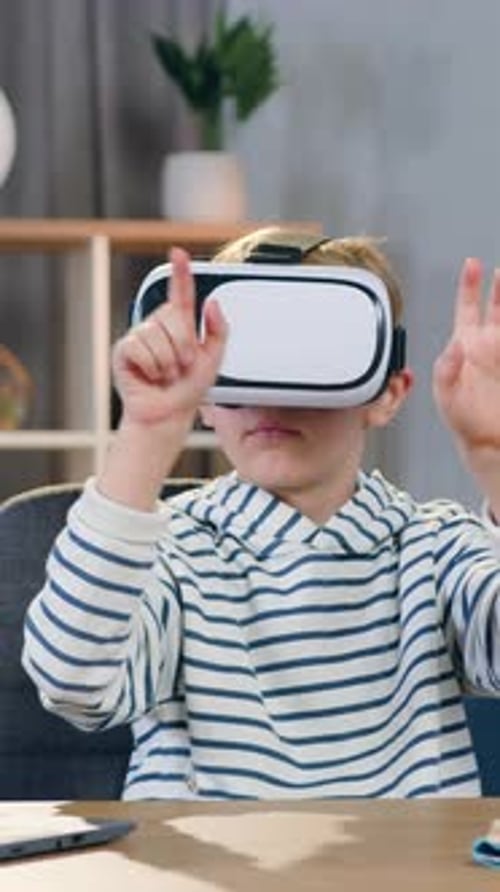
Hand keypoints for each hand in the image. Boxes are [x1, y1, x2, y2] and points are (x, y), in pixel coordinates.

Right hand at [112, 246, 226, 427]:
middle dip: (184, 346)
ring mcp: (140, 336)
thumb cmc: (188, 389)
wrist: (168, 414)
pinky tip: (150, 376)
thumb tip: (212, 301)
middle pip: (174, 318)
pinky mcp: (125, 350)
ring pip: (157, 336)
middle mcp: (158, 325)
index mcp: (180, 324)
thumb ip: (218, 330)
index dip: (181, 272)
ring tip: (165, 374)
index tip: (179, 252)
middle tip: (182, 365)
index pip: (180, 293)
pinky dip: (152, 367)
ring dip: (168, 362)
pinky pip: (142, 349)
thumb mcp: (214, 358)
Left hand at [433, 258, 499, 491]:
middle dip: (499, 286)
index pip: (466, 307)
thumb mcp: (445, 393)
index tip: (472, 265)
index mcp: (464, 346)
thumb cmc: (462, 419)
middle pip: (495, 307)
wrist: (487, 441)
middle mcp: (486, 346)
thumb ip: (446, 368)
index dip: (469, 285)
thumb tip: (455, 347)